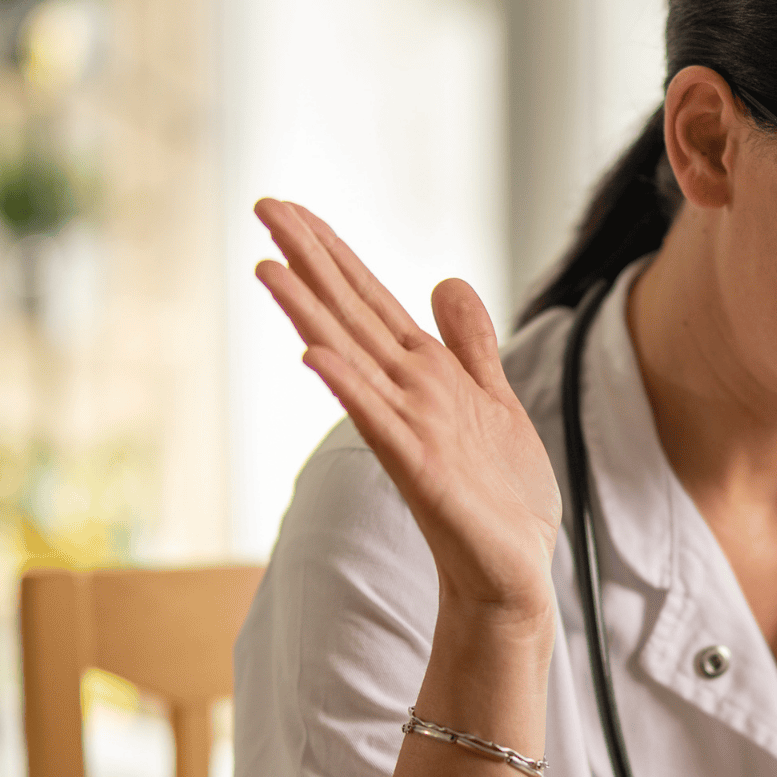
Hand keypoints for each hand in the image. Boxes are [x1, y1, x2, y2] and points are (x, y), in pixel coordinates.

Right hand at [254, 199, 561, 619]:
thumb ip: (470, 343)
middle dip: (309, 260)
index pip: (368, 299)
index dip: (333, 251)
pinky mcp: (419, 468)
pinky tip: (315, 354)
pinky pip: (377, 420)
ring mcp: (408, 428)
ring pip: (351, 358)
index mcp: (422, 373)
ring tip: (268, 267)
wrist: (512, 570)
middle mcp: (406, 393)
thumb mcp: (494, 399)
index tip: (292, 207)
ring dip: (309, 313)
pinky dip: (347, 387)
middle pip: (349, 313)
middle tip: (263, 205)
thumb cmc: (499, 497)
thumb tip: (445, 282)